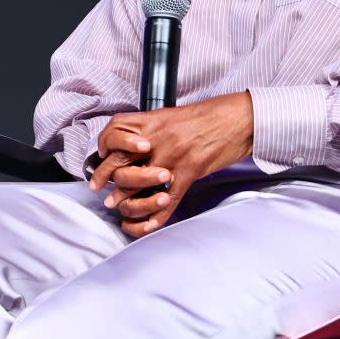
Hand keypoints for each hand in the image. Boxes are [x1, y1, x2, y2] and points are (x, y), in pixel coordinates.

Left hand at [89, 91, 253, 237]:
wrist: (239, 118)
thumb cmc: (210, 116)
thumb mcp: (174, 115)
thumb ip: (152, 129)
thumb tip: (135, 146)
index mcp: (153, 121)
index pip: (114, 134)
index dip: (103, 150)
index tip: (100, 162)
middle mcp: (158, 139)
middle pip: (120, 162)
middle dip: (106, 180)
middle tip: (101, 192)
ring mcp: (173, 157)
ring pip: (138, 184)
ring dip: (126, 200)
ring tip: (120, 206)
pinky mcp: (189, 173)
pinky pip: (167, 200)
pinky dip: (156, 216)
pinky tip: (150, 223)